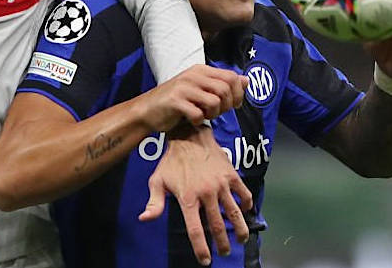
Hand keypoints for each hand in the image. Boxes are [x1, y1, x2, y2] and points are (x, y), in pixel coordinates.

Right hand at [136, 64, 248, 132]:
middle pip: (225, 89)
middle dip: (227, 105)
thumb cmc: (175, 101)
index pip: (232, 77)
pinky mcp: (175, 101)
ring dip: (213, 114)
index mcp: (200, 70)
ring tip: (203, 115)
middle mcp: (192, 75)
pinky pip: (198, 113)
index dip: (238, 93)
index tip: (232, 105)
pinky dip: (198, 120)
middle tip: (216, 112)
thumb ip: (221, 84)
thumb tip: (246, 80)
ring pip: (215, 101)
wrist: (146, 111)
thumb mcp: (200, 89)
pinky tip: (191, 119)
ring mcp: (183, 87)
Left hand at [139, 124, 252, 265]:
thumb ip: (154, 202)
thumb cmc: (171, 162)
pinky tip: (246, 212)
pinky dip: (247, 205)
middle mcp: (206, 193)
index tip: (205, 261)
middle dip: (223, 244)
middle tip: (225, 252)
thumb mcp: (157, 180)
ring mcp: (221, 184)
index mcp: (187, 197)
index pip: (195, 229)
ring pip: (235, 213)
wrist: (189, 136)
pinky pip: (244, 194)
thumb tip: (144, 219)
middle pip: (217, 226)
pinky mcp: (232, 175)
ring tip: (241, 240)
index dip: (200, 248)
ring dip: (240, 230)